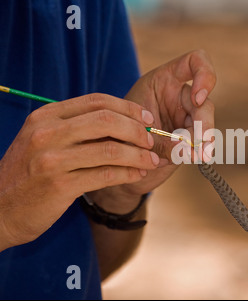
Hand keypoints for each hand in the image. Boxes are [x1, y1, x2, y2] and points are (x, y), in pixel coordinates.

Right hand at [0, 94, 157, 249]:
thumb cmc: (29, 173)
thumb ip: (77, 128)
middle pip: (107, 120)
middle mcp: (47, 133)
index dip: (128, 108)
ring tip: (152, 160)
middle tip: (152, 140)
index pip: (96, 101)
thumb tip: (124, 123)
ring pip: (110, 149)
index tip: (147, 118)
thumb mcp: (44, 141)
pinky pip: (106, 175)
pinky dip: (128, 173)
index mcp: (45, 116)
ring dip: (139, 155)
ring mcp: (52, 159)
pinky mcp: (60, 186)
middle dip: (137, 130)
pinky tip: (138, 174)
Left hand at [109, 50, 216, 195]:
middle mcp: (181, 96)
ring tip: (196, 157)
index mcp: (167, 80)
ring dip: (202, 143)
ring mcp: (188, 117)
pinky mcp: (190, 137)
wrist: (115, 151)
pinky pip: (201, 143)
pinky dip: (198, 152)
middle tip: (201, 147)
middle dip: (205, 127)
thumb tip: (188, 151)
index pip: (195, 62)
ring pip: (205, 126)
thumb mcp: (134, 127)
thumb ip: (158, 137)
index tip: (198, 98)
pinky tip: (192, 159)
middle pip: (204, 105)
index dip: (204, 75)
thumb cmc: (120, 130)